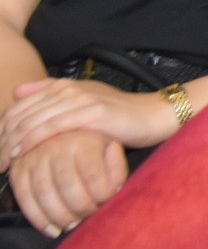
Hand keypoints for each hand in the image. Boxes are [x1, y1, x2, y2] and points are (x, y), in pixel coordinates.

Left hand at [1, 79, 177, 159]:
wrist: (152, 115)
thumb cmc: (117, 114)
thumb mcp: (83, 100)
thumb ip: (51, 93)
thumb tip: (17, 91)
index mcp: (63, 85)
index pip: (19, 106)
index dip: (2, 129)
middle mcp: (68, 89)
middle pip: (21, 114)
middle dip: (3, 140)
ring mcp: (80, 99)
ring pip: (32, 121)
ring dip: (13, 144)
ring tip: (5, 163)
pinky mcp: (91, 113)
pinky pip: (51, 127)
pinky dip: (32, 141)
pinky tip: (23, 154)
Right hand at [8, 130, 125, 238]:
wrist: (60, 134)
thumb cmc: (91, 149)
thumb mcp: (111, 150)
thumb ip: (117, 168)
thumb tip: (114, 191)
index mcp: (84, 141)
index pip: (93, 174)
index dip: (101, 196)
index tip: (105, 203)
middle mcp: (57, 146)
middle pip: (67, 186)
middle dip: (81, 208)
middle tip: (88, 217)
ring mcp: (35, 157)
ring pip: (44, 194)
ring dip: (60, 216)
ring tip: (73, 225)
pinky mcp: (18, 170)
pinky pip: (24, 198)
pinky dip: (38, 219)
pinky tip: (53, 230)